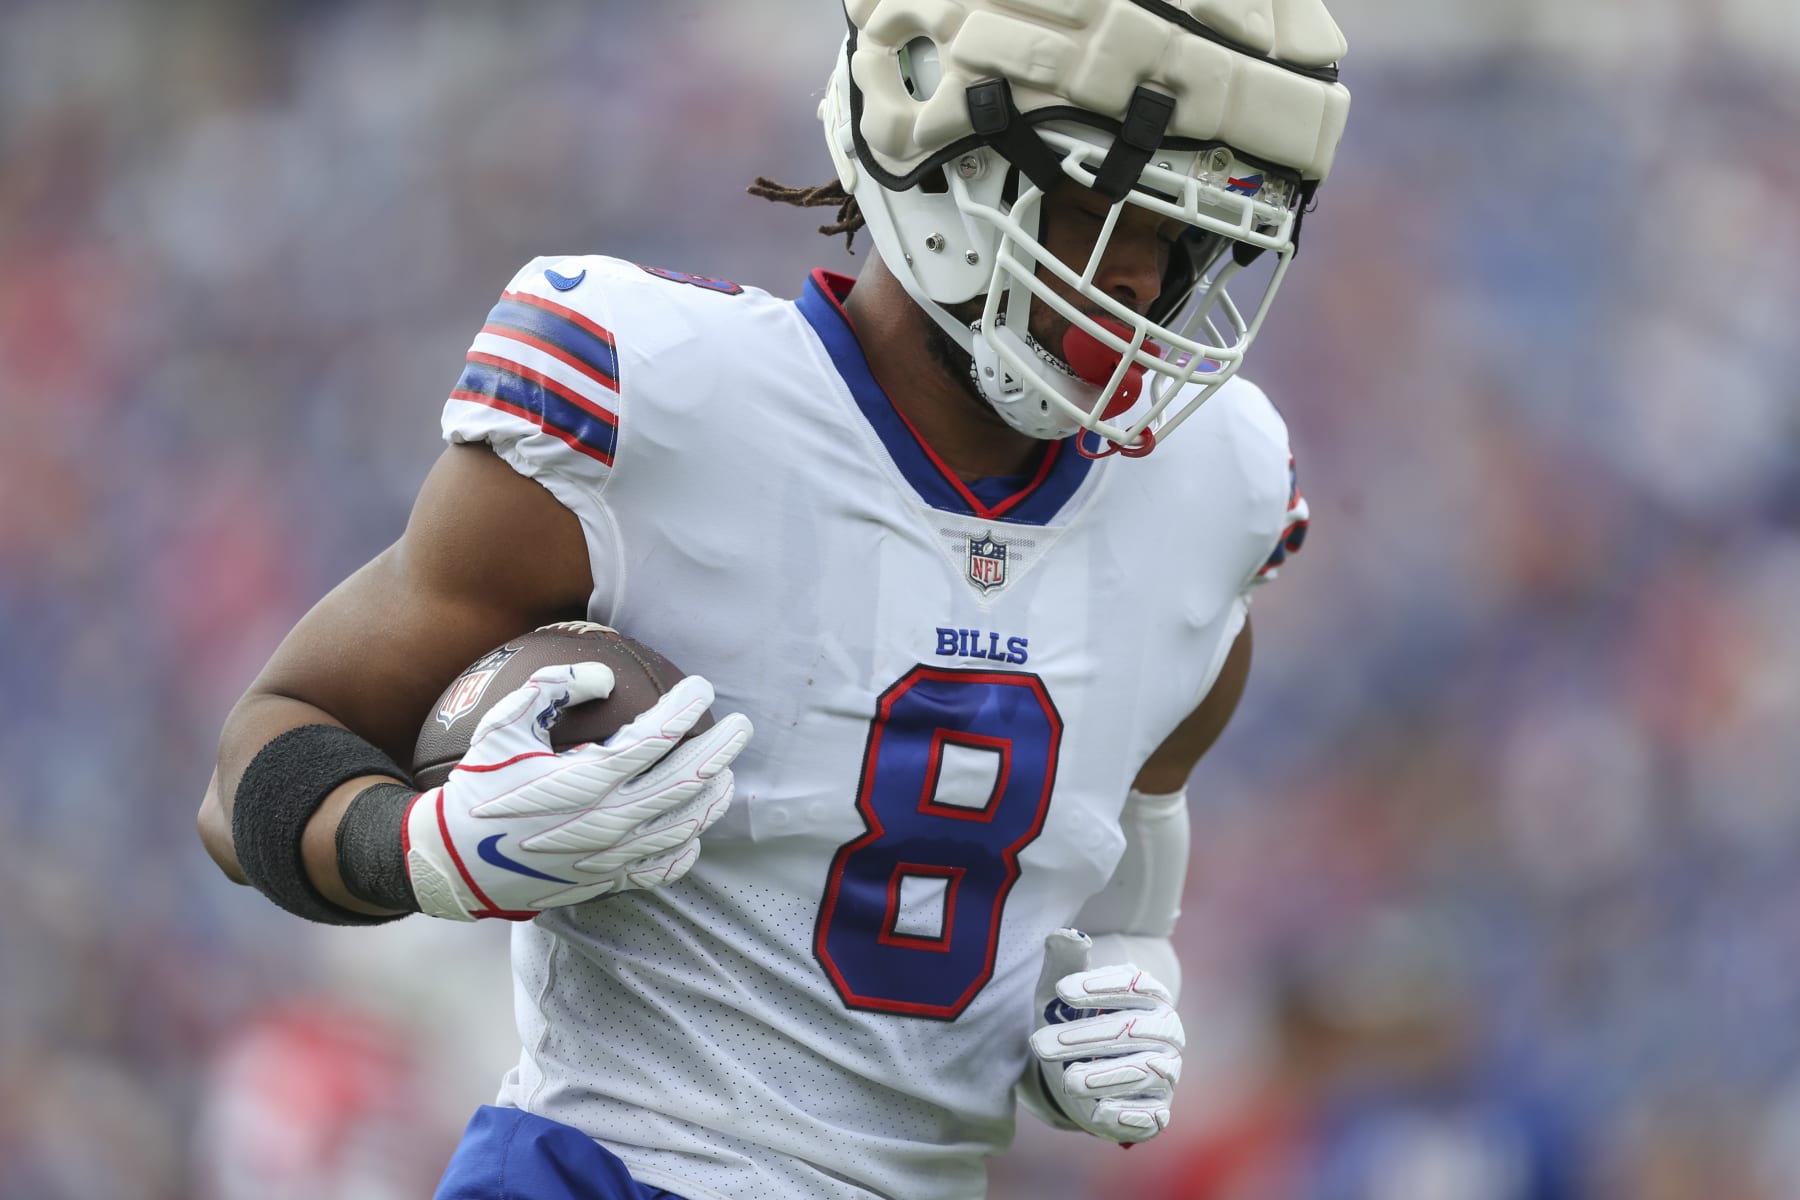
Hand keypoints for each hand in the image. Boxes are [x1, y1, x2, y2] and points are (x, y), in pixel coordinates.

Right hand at [404, 662, 751, 919]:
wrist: (456, 863)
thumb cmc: (479, 786)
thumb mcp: (502, 726)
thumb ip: (551, 688)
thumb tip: (605, 675)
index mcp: (585, 780)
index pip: (657, 738)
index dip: (686, 708)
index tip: (701, 687)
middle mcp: (606, 821)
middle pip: (688, 782)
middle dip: (722, 749)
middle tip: (741, 725)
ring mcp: (611, 857)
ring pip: (684, 825)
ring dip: (713, 796)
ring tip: (726, 771)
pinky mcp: (607, 882)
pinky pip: (663, 868)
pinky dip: (687, 847)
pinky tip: (695, 828)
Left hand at [1028, 928, 1184, 1142]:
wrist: (1080, 1072)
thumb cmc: (1073, 1020)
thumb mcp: (1061, 991)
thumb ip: (1065, 961)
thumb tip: (1065, 935)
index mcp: (1150, 996)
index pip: (1135, 984)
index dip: (1100, 987)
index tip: (1061, 991)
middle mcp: (1166, 1032)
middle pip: (1133, 1030)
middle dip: (1085, 1037)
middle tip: (1041, 1043)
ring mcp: (1166, 1073)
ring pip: (1144, 1071)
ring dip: (1105, 1076)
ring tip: (1067, 1080)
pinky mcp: (1157, 1111)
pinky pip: (1151, 1115)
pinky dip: (1127, 1114)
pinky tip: (1099, 1112)